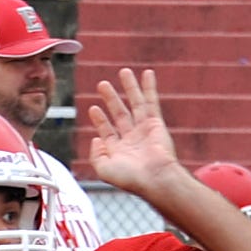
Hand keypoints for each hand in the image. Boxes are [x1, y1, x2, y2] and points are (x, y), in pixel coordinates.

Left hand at [85, 69, 178, 198]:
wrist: (155, 178)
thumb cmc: (131, 178)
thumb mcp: (104, 170)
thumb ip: (95, 155)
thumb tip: (96, 139)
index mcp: (120, 151)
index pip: (107, 131)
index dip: (100, 120)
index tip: (94, 108)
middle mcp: (132, 139)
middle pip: (120, 114)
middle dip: (111, 99)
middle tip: (102, 85)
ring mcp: (145, 130)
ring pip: (135, 104)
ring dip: (129, 88)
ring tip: (123, 72)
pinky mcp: (156, 124)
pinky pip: (152, 102)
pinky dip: (149, 87)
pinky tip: (147, 73)